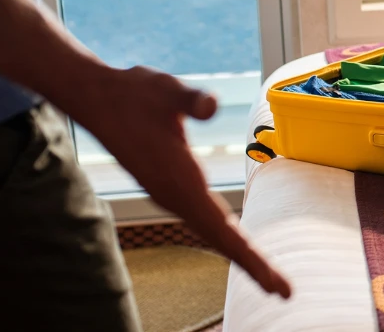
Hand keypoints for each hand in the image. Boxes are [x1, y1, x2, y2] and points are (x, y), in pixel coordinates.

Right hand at [76, 65, 291, 298]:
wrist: (98, 98)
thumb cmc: (136, 94)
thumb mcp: (167, 90)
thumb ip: (191, 99)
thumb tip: (211, 105)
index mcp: (180, 182)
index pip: (223, 229)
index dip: (250, 257)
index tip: (274, 283)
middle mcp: (176, 195)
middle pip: (221, 239)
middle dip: (253, 265)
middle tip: (285, 292)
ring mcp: (171, 194)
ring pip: (213, 231)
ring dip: (241, 253)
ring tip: (269, 277)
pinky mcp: (169, 187)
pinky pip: (204, 219)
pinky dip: (225, 235)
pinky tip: (237, 241)